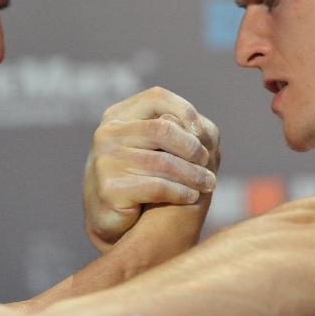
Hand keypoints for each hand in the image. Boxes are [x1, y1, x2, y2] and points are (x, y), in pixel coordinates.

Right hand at [83, 87, 219, 250]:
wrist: (106, 217)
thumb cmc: (134, 176)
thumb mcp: (145, 146)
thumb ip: (168, 131)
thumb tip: (203, 128)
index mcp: (116, 116)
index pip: (156, 98)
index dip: (184, 110)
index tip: (202, 132)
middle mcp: (108, 134)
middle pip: (162, 129)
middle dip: (192, 146)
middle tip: (208, 161)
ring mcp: (106, 161)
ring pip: (164, 162)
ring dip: (193, 174)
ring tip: (209, 183)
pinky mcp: (111, 189)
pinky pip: (158, 187)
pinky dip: (180, 191)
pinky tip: (191, 196)